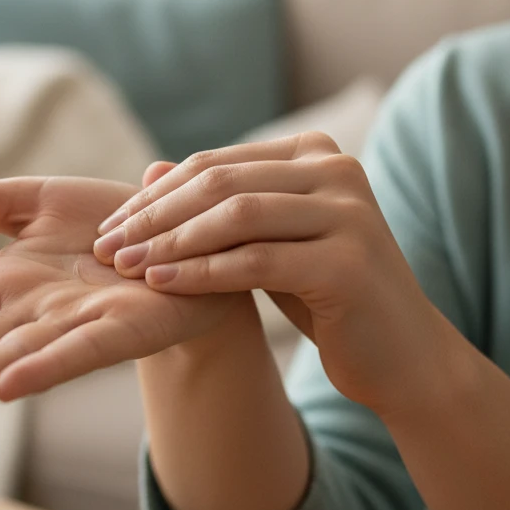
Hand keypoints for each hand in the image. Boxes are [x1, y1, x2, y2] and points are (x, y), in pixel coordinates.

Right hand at [0, 165, 250, 448]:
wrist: (186, 237)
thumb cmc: (107, 226)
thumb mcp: (28, 202)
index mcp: (6, 286)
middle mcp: (34, 314)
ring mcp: (76, 325)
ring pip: (13, 357)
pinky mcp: (124, 327)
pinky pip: (81, 349)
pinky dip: (45, 366)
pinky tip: (9, 386)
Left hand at [92, 135, 454, 419]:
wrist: (402, 356)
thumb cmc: (327, 295)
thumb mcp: (269, 241)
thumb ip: (219, 206)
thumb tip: (149, 170)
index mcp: (317, 154)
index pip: (216, 164)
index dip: (156, 194)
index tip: (111, 223)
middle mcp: (337, 171)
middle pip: (220, 184)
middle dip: (154, 216)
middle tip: (107, 245)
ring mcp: (348, 214)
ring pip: (235, 216)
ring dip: (169, 242)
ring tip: (124, 265)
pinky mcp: (348, 263)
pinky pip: (255, 261)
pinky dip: (201, 272)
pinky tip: (161, 283)